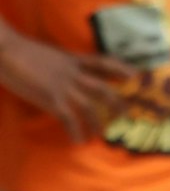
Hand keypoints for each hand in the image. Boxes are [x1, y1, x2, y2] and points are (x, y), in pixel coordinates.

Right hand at [0, 25, 136, 141]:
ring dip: (96, 121)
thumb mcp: (46, 55)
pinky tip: (78, 140)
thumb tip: (56, 73)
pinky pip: (68, 117)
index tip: (135, 74)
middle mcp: (72, 72)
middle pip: (102, 87)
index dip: (120, 68)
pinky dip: (74, 130)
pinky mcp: (50, 97)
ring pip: (89, 105)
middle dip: (116, 101)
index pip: (102, 62)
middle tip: (127, 113)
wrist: (6, 50)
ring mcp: (63, 85)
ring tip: (101, 134)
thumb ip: (56, 65)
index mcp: (71, 59)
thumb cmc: (20, 51)